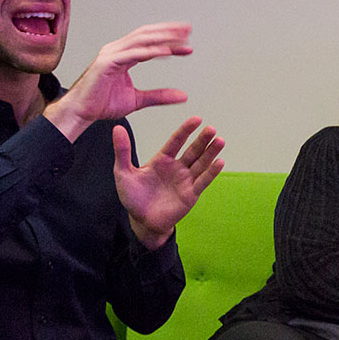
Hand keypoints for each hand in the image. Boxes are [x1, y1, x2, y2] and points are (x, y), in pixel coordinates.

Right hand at [44, 24, 194, 140]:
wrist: (80, 112)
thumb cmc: (101, 104)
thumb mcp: (138, 100)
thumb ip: (159, 96)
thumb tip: (183, 96)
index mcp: (123, 54)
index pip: (149, 41)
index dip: (168, 40)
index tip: (187, 42)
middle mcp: (116, 50)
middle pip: (146, 34)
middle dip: (168, 31)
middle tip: (189, 31)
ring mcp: (110, 54)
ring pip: (141, 40)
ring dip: (163, 38)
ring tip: (181, 39)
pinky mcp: (107, 63)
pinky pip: (133, 54)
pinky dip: (151, 52)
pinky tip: (167, 52)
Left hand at [114, 116, 224, 248]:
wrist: (141, 221)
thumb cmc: (133, 197)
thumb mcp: (123, 172)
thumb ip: (122, 151)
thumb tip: (118, 127)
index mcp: (162, 160)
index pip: (176, 141)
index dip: (186, 130)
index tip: (196, 119)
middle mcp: (177, 168)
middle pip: (193, 151)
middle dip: (203, 140)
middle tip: (211, 128)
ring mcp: (185, 181)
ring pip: (201, 164)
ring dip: (211, 153)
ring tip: (220, 140)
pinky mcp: (191, 194)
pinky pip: (203, 181)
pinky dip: (212, 172)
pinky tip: (220, 162)